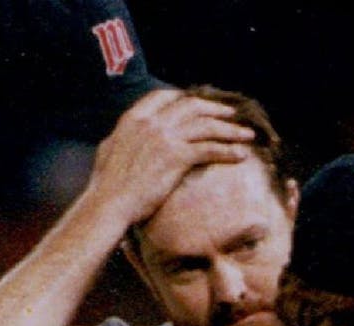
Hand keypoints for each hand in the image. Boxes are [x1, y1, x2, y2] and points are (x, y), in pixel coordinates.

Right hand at [86, 88, 256, 224]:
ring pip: (206, 126)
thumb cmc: (107, 184)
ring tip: (246, 135)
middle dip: (214, 109)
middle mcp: (151, 122)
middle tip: (231, 114)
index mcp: (134, 118)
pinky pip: (209, 149)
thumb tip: (124, 135)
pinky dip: (228, 151)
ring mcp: (165, 137)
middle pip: (191, 106)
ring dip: (229, 129)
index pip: (165, 96)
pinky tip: (241, 155)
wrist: (111, 202)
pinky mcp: (176, 157)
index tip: (200, 103)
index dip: (185, 97)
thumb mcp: (109, 150)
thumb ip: (122, 137)